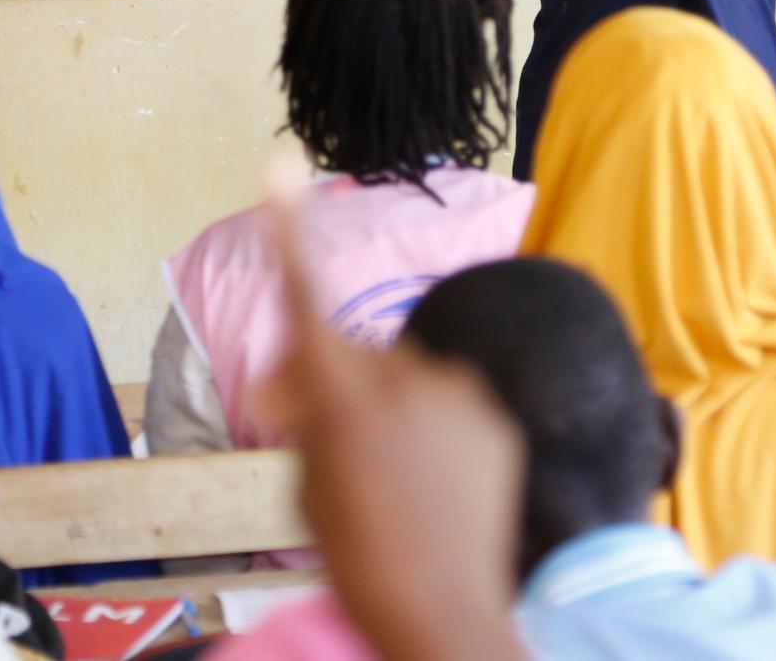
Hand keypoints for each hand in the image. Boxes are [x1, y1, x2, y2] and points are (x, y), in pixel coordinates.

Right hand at [265, 181, 528, 660]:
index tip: (279, 160)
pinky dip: (437, 431)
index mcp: (345, 397)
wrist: (444, 618)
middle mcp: (406, 377)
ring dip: (392, 411)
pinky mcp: (496, 419)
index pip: (307, 298)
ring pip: (408, 381)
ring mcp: (459, 396)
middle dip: (335, 382)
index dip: (288, 229)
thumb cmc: (359, 560)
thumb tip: (300, 384)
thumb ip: (305, 421)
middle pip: (357, 356)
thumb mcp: (307, 489)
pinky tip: (435, 486)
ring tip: (393, 485)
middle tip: (311, 434)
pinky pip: (452, 405)